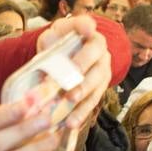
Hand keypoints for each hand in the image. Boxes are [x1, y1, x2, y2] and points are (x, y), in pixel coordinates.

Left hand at [35, 14, 112, 135]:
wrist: (63, 58)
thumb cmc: (57, 45)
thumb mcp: (51, 37)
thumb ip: (50, 39)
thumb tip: (49, 42)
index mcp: (88, 33)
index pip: (87, 26)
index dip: (86, 28)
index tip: (86, 30)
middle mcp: (100, 52)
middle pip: (96, 65)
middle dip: (83, 80)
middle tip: (70, 92)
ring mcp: (102, 72)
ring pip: (96, 88)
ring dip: (83, 102)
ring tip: (70, 118)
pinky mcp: (98, 89)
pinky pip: (92, 102)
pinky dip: (81, 114)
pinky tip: (71, 124)